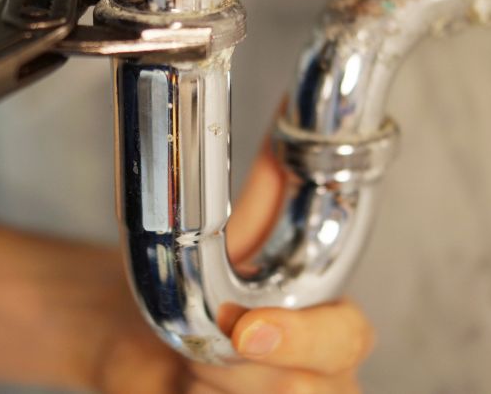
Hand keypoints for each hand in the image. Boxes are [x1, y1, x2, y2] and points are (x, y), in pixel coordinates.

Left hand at [96, 150, 373, 393]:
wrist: (143, 343)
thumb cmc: (198, 294)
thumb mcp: (236, 244)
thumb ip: (269, 193)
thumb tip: (290, 122)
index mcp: (329, 327)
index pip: (347, 338)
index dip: (305, 337)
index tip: (248, 328)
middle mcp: (316, 378)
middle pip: (308, 388)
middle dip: (248, 371)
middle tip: (205, 345)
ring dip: (214, 386)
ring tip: (187, 366)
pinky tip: (180, 384)